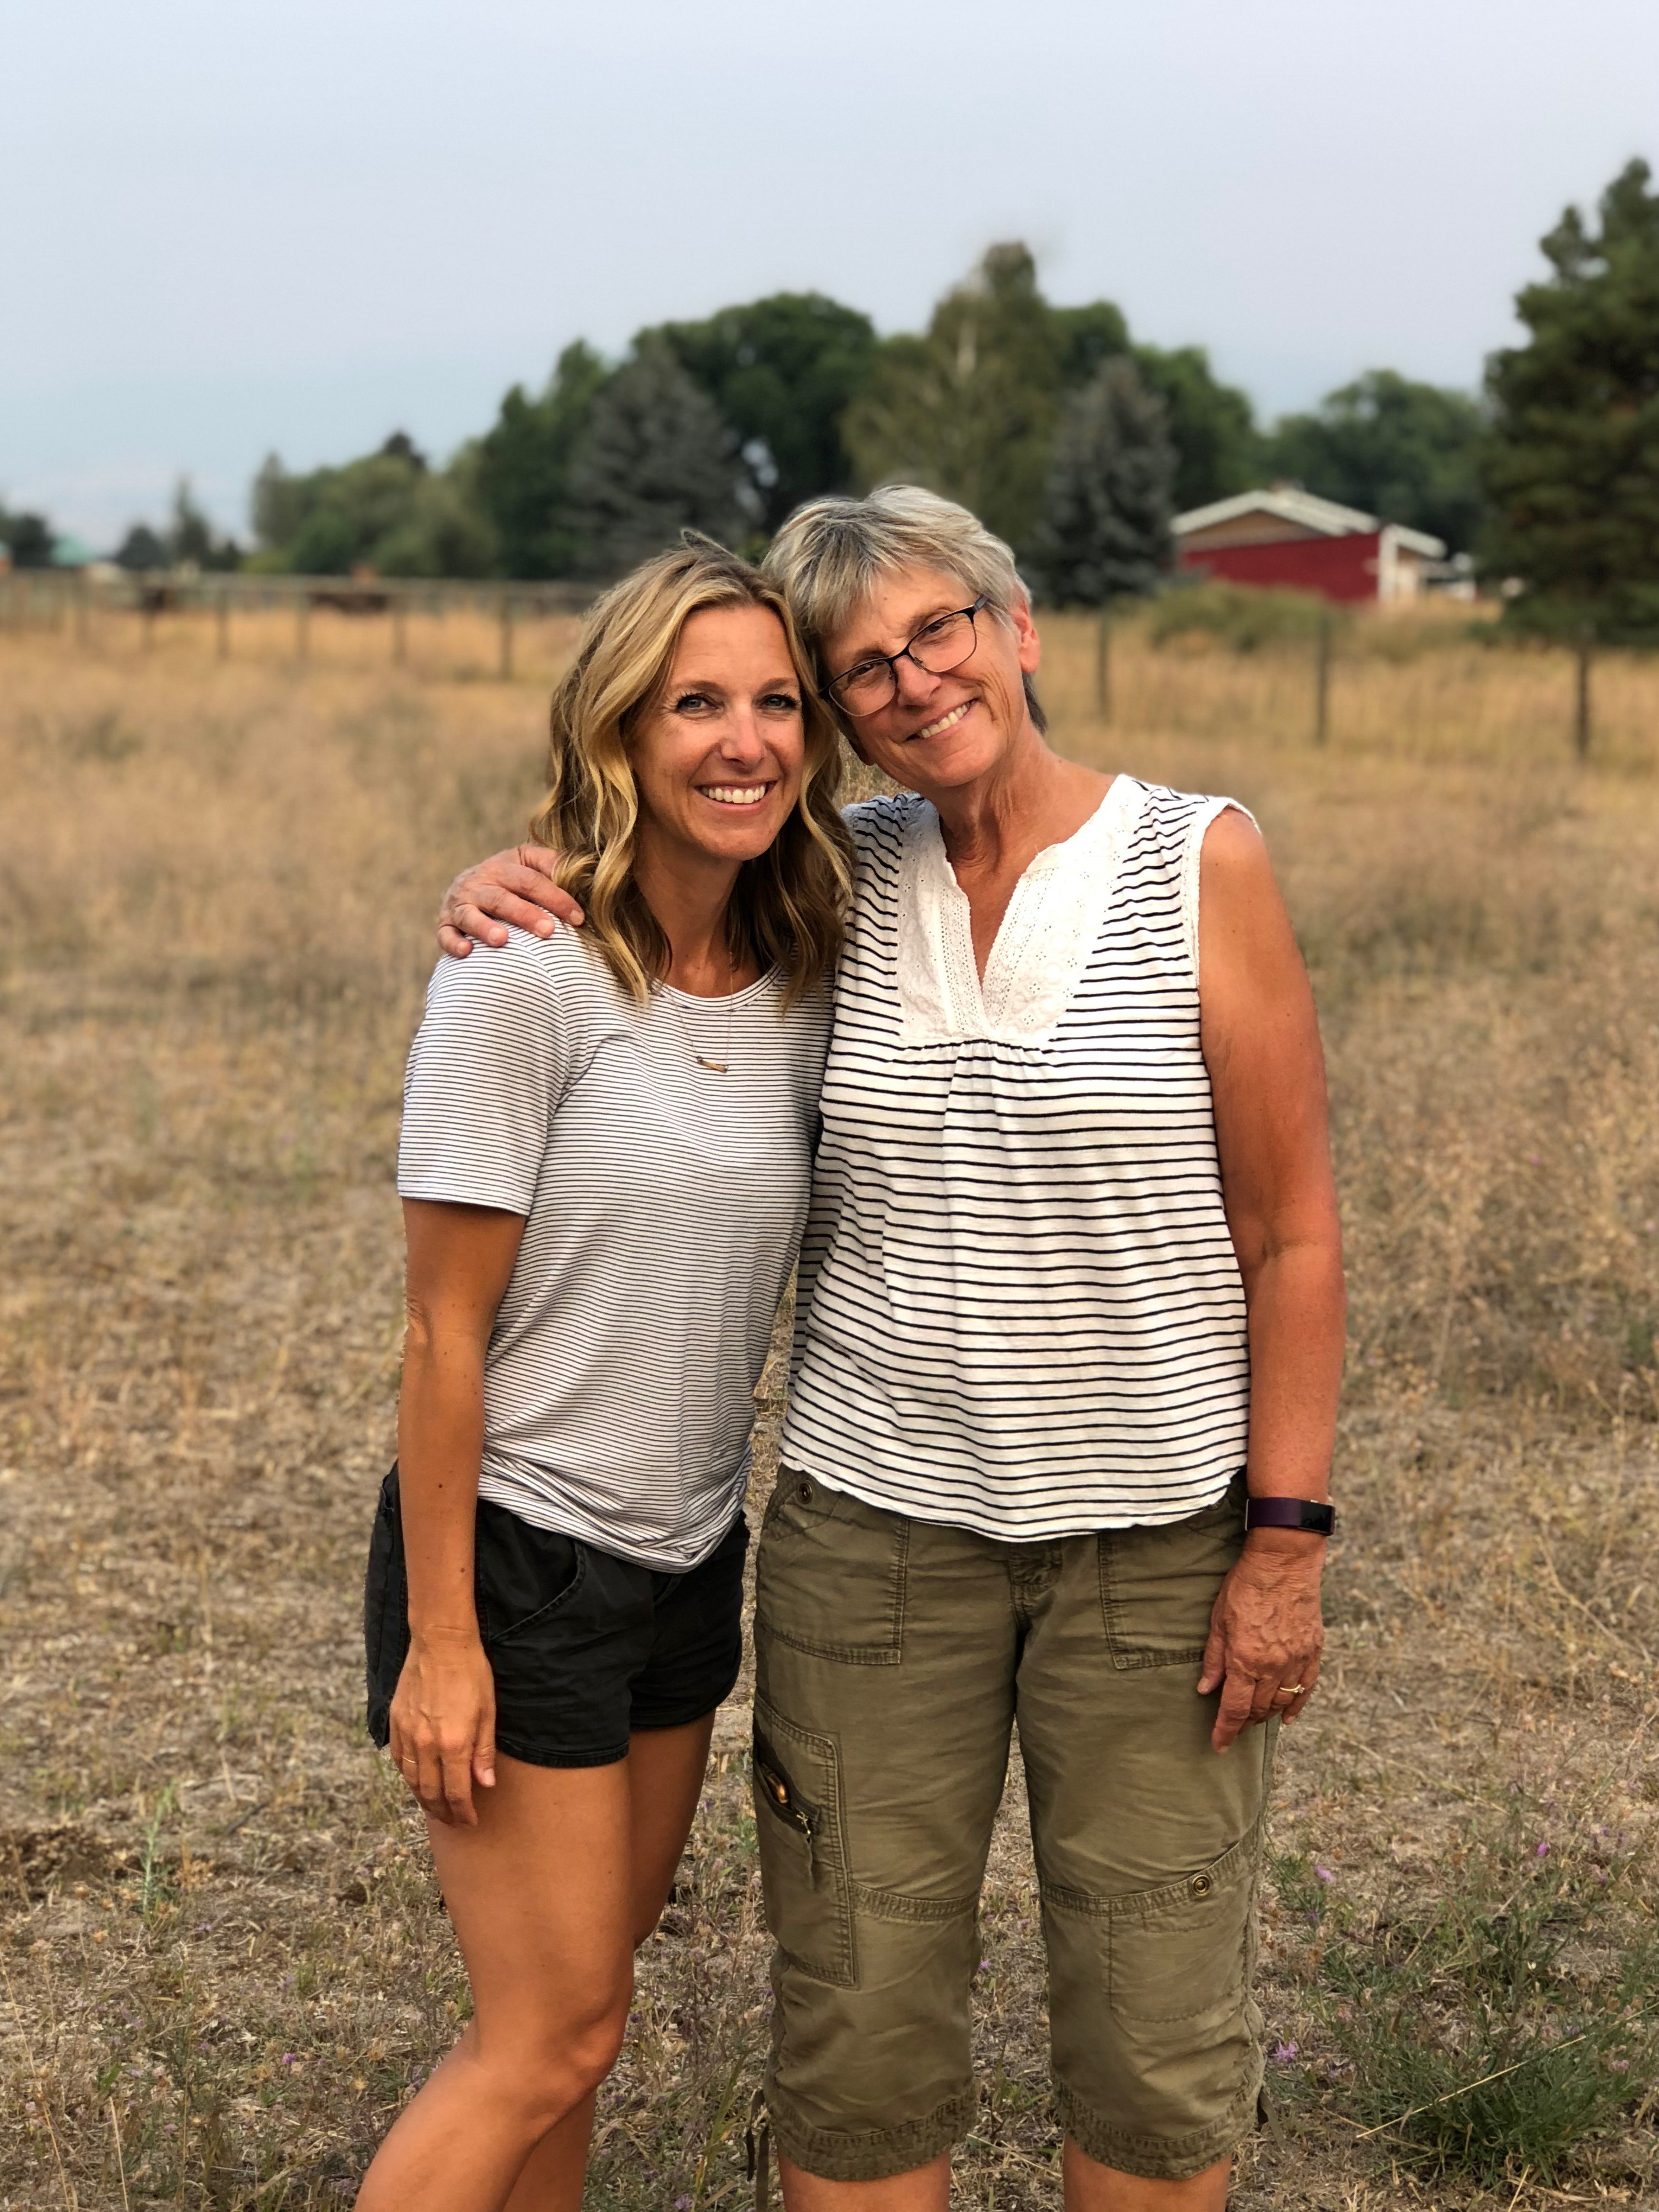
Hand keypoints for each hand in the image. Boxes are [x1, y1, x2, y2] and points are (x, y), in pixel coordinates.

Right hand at [387, 1629, 497, 1824]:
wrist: (440, 1643)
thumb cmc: (471, 1673)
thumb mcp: (488, 1711)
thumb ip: (483, 1752)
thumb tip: (484, 1785)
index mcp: (453, 1742)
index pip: (456, 1792)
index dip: (463, 1812)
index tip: (470, 1822)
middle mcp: (427, 1743)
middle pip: (431, 1793)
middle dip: (444, 1813)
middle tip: (454, 1822)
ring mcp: (408, 1734)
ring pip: (412, 1781)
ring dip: (424, 1800)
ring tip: (437, 1809)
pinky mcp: (395, 1723)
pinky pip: (399, 1761)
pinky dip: (408, 1777)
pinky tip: (417, 1782)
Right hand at [436, 843, 583, 957]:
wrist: (465, 885)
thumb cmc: (510, 881)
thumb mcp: (529, 864)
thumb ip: (553, 865)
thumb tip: (584, 874)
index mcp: (504, 865)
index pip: (531, 879)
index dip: (555, 897)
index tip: (577, 918)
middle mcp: (479, 881)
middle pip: (503, 897)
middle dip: (526, 914)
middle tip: (548, 931)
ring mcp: (460, 902)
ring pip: (471, 914)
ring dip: (486, 927)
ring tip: (503, 940)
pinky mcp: (444, 923)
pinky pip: (446, 934)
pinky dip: (454, 942)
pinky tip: (468, 952)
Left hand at [1197, 1533, 1325, 1752]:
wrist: (1284, 1563)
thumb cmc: (1246, 1587)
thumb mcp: (1218, 1621)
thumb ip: (1214, 1658)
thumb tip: (1205, 1688)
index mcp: (1245, 1660)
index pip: (1234, 1708)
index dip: (1225, 1731)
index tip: (1219, 1746)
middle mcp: (1273, 1667)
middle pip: (1258, 1709)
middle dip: (1243, 1723)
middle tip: (1233, 1728)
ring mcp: (1296, 1661)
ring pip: (1282, 1702)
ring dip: (1266, 1715)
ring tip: (1254, 1719)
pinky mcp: (1313, 1652)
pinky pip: (1306, 1688)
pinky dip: (1297, 1706)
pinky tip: (1287, 1716)